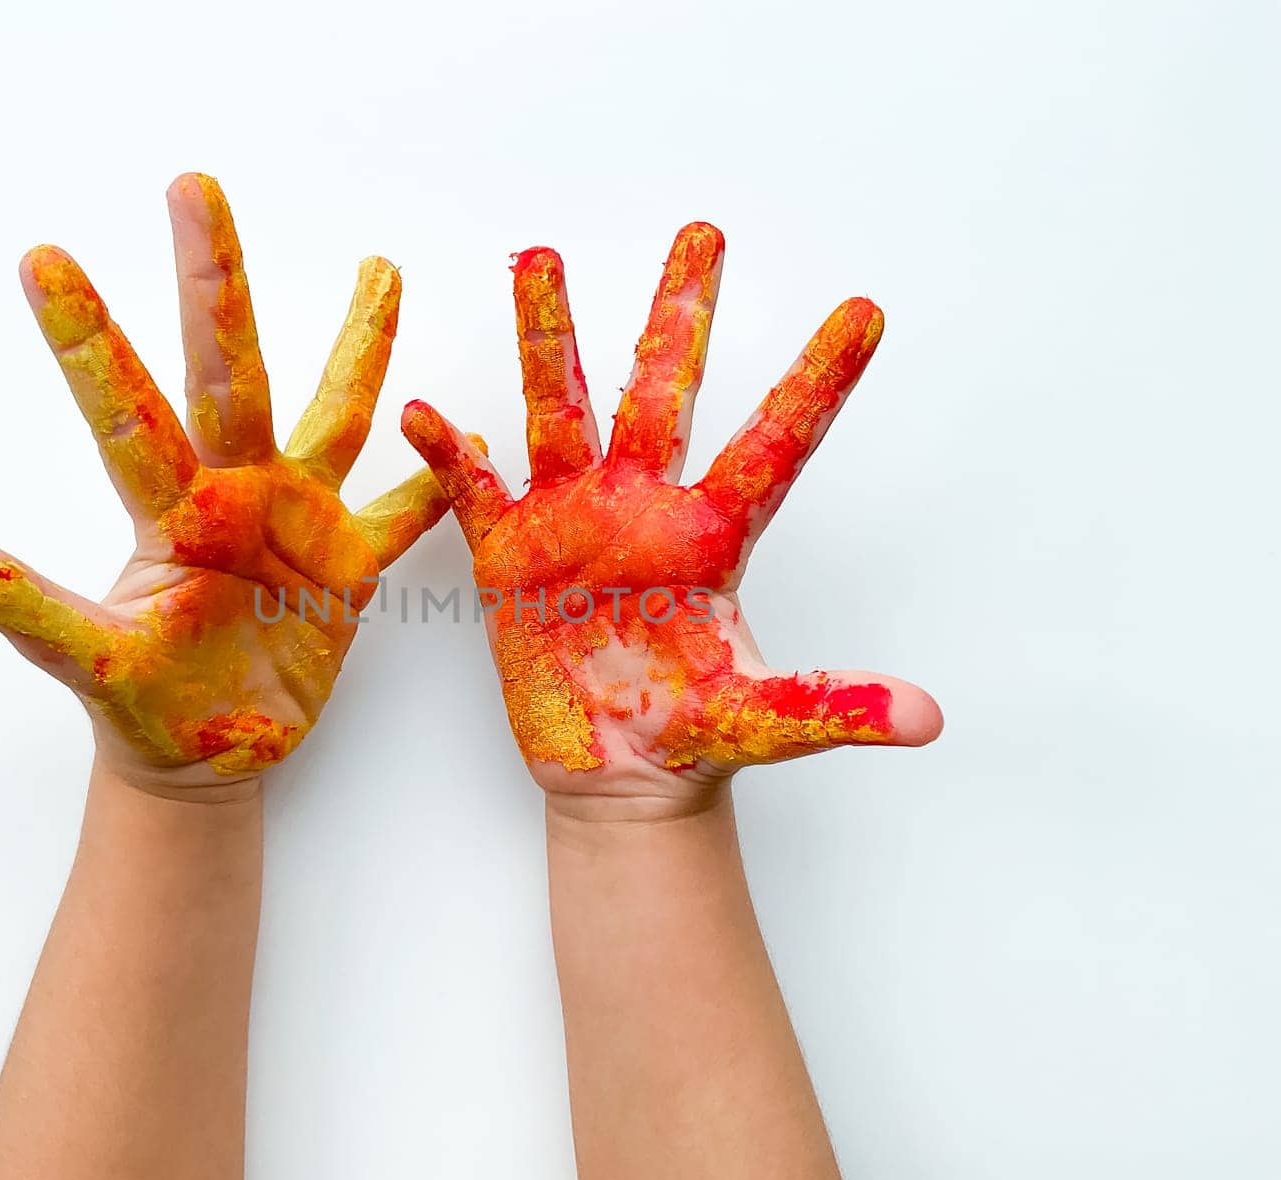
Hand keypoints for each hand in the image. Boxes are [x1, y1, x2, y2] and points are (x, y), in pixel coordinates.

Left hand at [0, 173, 446, 798]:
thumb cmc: (147, 712)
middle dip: (213, 282)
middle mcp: (232, 492)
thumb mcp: (96, 667)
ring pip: (335, 413)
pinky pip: (403, 512)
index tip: (44, 257)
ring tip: (380, 266)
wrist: (209, 756)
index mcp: (171, 512)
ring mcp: (296, 518)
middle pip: (228, 372)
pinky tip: (463, 435)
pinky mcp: (348, 563)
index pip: (127, 411)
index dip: (89, 339)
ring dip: (361, 344)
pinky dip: (438, 480)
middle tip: (193, 185)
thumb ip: (34, 615)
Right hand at [402, 225, 941, 812]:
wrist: (616, 772)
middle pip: (663, 392)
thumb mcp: (764, 721)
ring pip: (560, 410)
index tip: (865, 311)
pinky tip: (427, 412)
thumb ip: (834, 707)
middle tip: (704, 234)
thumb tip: (926, 721)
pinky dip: (449, 455)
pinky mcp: (511, 553)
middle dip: (680, 314)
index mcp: (711, 536)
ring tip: (542, 258)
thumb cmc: (691, 736)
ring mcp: (573, 520)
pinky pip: (474, 490)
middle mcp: (644, 507)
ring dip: (548, 338)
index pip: (774, 443)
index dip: (817, 381)